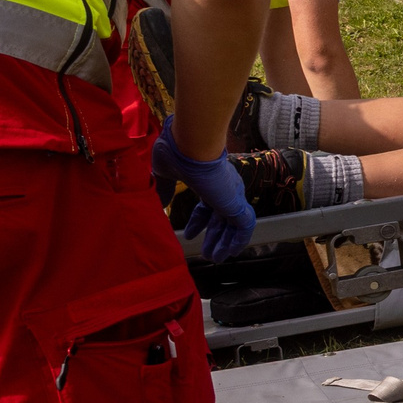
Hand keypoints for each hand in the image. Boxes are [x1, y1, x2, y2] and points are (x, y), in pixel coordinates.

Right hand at [154, 118, 255, 259]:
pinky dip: (238, 240)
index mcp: (208, 180)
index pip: (208, 205)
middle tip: (207, 252)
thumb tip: (158, 203)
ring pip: (233, 224)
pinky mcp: (235, 201)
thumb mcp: (163, 174)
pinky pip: (243, 225)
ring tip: (215, 258)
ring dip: (224, 243)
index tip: (191, 234)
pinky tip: (229, 253)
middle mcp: (223, 187)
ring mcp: (231, 194)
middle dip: (214, 236)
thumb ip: (163, 189)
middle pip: (222, 217)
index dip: (200, 221)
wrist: (191, 143)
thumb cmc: (177, 152)